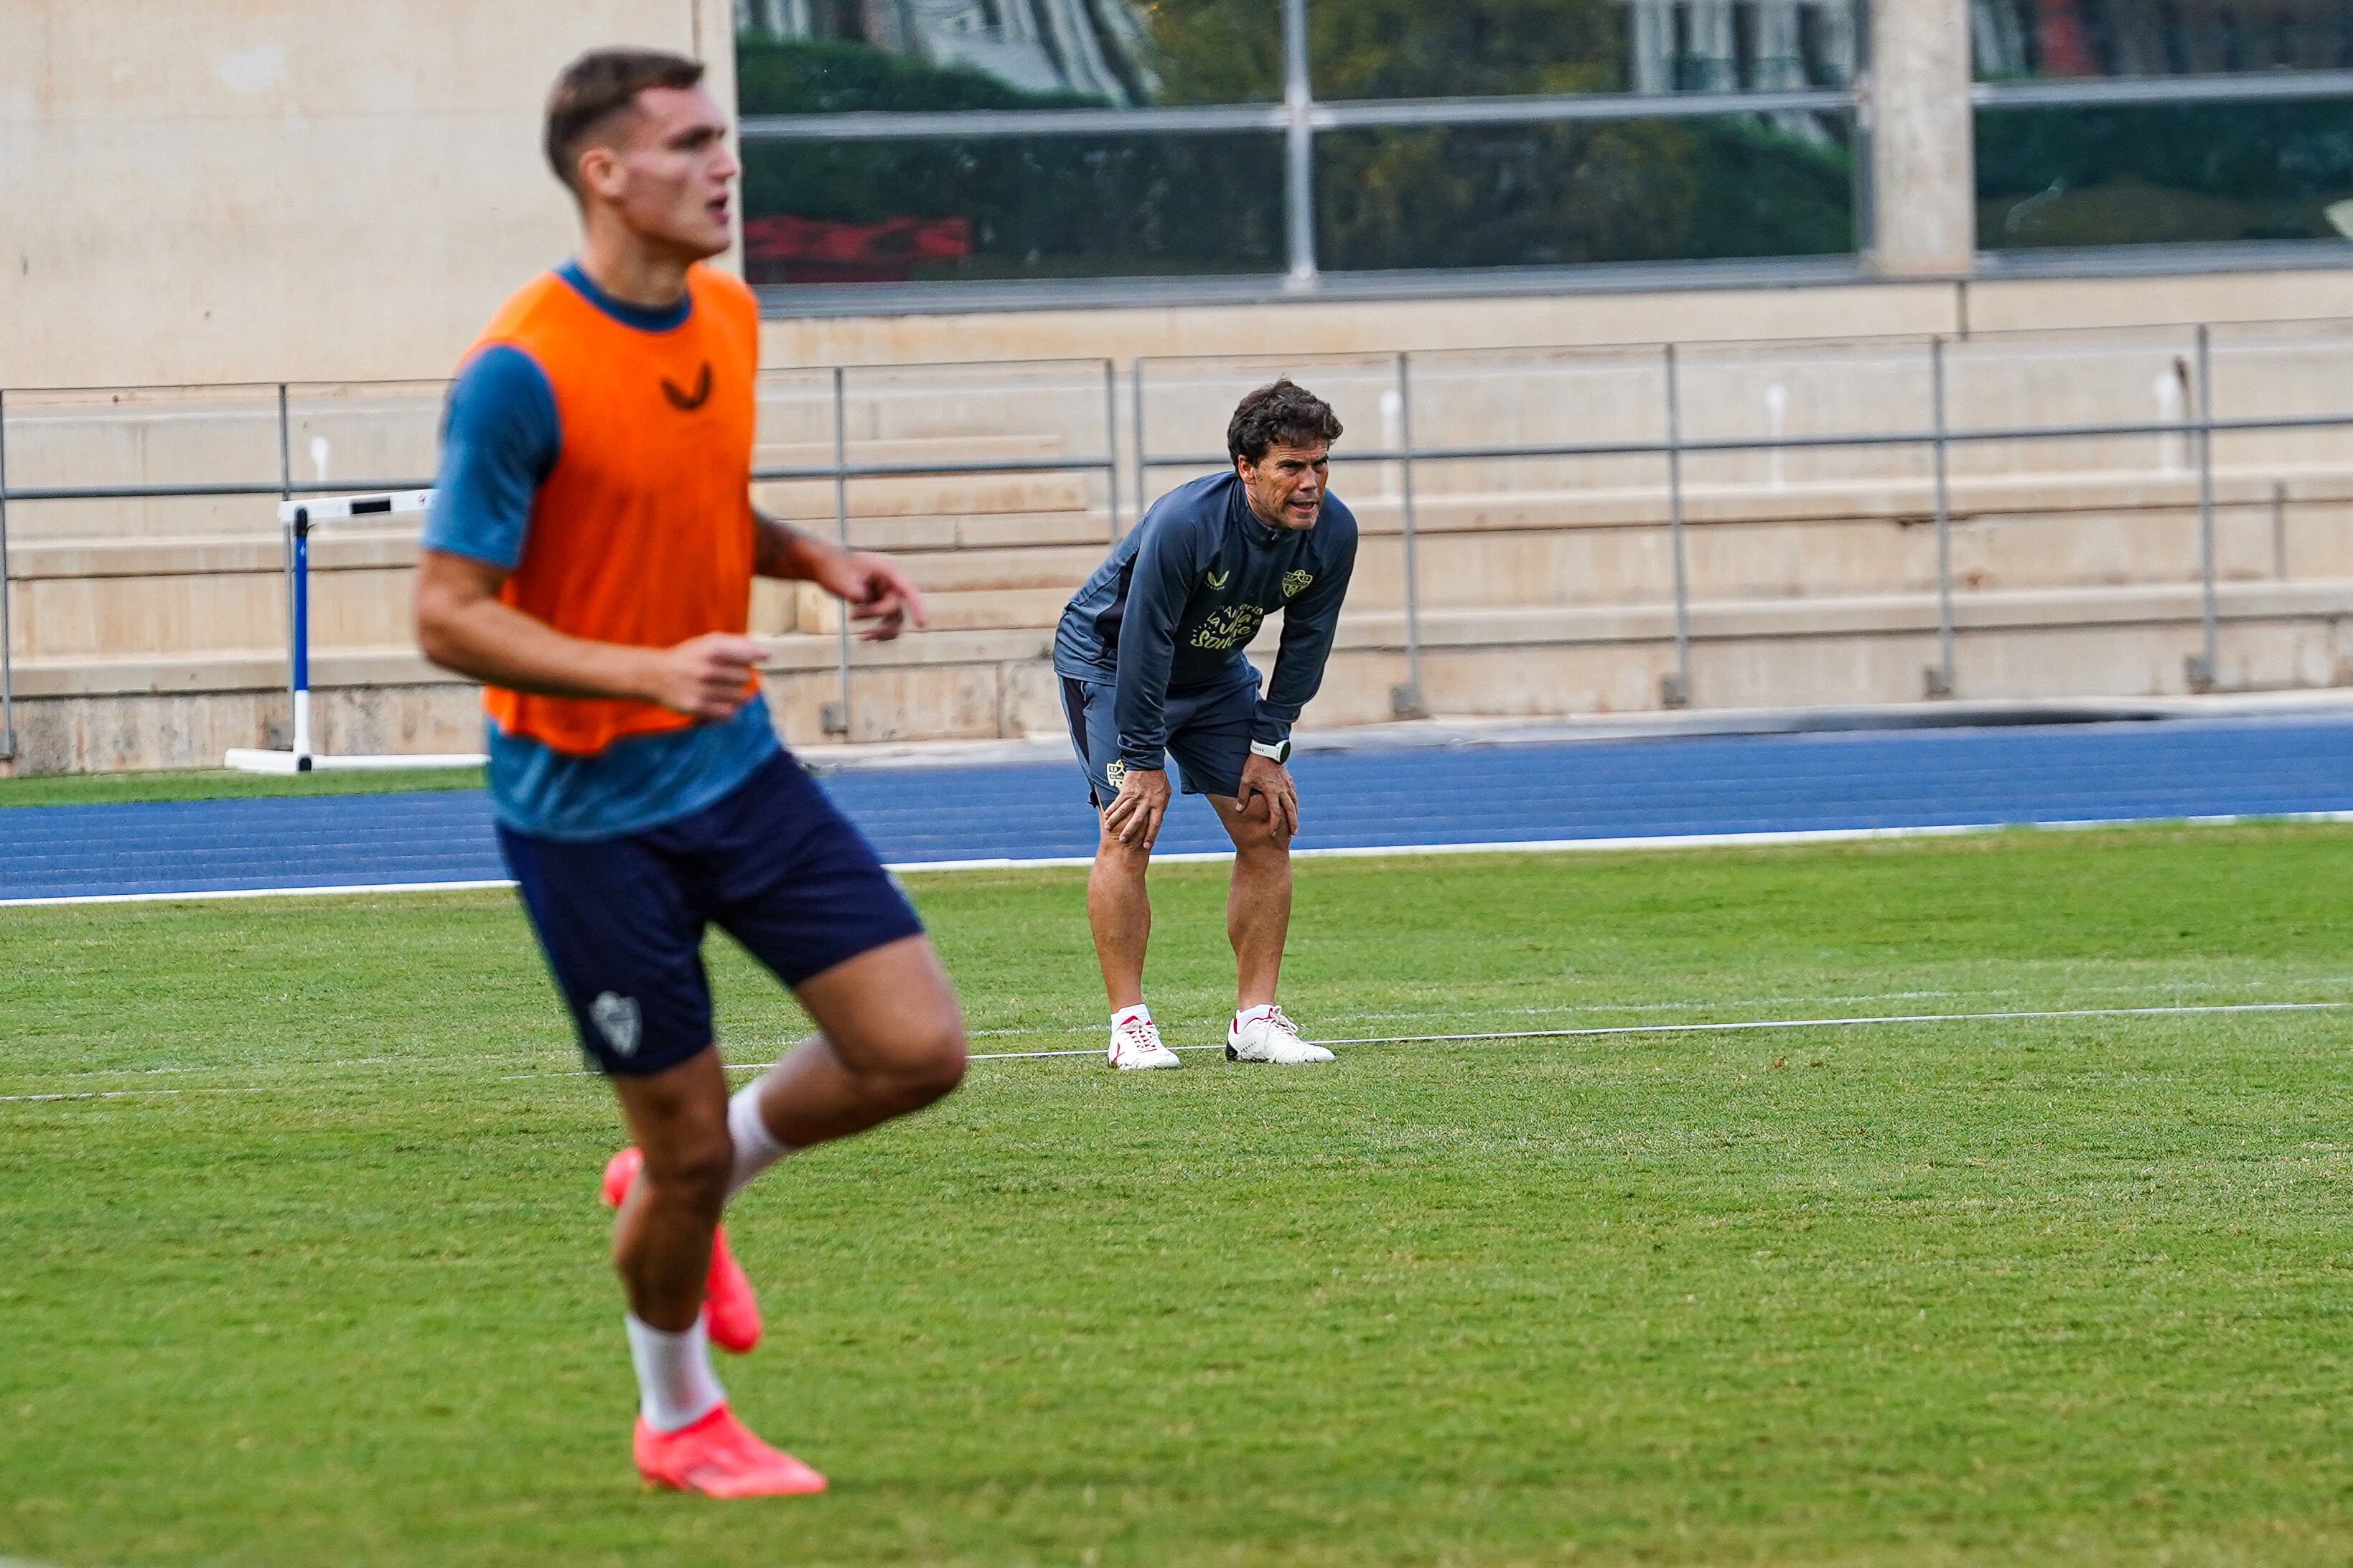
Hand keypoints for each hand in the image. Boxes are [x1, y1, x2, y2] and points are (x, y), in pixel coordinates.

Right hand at [642, 632, 763, 720]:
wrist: (656, 675)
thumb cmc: (688, 657)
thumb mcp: (708, 642)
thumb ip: (737, 644)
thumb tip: (766, 654)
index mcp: (711, 648)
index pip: (747, 654)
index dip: (758, 656)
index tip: (766, 658)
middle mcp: (707, 668)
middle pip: (745, 677)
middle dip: (740, 676)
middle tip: (727, 675)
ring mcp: (702, 689)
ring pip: (739, 696)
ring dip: (735, 694)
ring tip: (722, 689)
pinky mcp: (698, 707)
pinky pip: (728, 712)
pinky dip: (728, 708)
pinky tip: (720, 701)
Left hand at [816, 549, 927, 641]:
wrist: (823, 566)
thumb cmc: (833, 568)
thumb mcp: (842, 581)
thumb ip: (857, 594)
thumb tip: (866, 604)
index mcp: (886, 570)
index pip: (907, 589)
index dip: (917, 606)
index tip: (921, 624)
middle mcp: (889, 583)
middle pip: (895, 608)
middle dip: (875, 616)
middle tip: (851, 617)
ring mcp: (885, 594)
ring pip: (894, 619)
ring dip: (880, 630)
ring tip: (861, 637)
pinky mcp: (879, 604)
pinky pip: (886, 622)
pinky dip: (878, 631)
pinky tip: (865, 637)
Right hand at [1101, 765, 1171, 850]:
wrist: (1148, 762)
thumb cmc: (1159, 778)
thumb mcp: (1166, 793)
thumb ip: (1161, 806)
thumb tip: (1159, 818)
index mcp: (1158, 804)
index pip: (1155, 824)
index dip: (1151, 836)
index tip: (1146, 846)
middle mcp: (1147, 802)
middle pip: (1137, 820)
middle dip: (1130, 832)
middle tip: (1123, 841)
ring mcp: (1136, 796)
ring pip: (1124, 811)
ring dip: (1115, 821)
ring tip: (1108, 828)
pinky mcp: (1126, 790)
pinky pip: (1118, 802)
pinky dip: (1111, 809)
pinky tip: (1106, 816)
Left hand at [1237, 753, 1297, 839]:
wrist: (1267, 748)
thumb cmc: (1255, 764)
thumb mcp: (1245, 780)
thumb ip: (1243, 795)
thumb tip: (1239, 809)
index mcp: (1272, 792)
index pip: (1275, 813)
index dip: (1274, 824)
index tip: (1272, 833)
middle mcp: (1282, 790)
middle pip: (1290, 810)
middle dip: (1292, 823)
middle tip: (1294, 833)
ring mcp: (1287, 784)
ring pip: (1294, 801)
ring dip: (1295, 813)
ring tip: (1295, 821)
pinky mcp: (1288, 779)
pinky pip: (1294, 793)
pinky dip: (1295, 801)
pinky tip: (1294, 805)